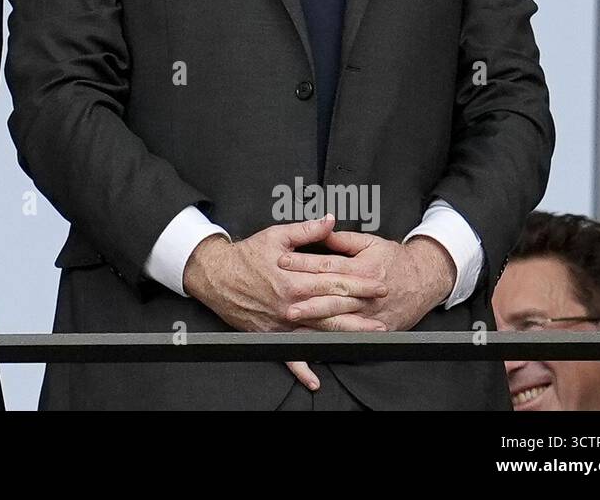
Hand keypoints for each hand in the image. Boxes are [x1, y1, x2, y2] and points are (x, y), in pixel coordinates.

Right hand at [182, 215, 388, 390]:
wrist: (216, 275)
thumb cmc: (245, 256)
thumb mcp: (276, 236)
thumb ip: (306, 230)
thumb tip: (330, 220)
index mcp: (293, 279)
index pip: (334, 282)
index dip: (359, 284)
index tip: (378, 285)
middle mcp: (290, 304)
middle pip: (332, 308)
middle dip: (361, 310)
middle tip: (383, 311)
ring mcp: (282, 323)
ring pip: (319, 331)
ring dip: (346, 335)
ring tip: (369, 337)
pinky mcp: (271, 334)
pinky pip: (287, 355)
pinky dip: (302, 369)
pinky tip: (315, 380)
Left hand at [279, 232, 454, 332]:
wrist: (426, 279)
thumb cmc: (395, 259)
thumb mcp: (370, 242)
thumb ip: (343, 239)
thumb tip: (321, 229)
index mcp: (361, 267)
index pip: (327, 264)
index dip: (303, 263)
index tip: (282, 261)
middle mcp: (366, 292)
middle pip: (331, 294)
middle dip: (306, 299)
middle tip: (284, 302)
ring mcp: (372, 311)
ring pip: (340, 317)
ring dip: (317, 320)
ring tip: (296, 320)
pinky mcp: (377, 327)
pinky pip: (353, 333)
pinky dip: (335, 337)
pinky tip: (318, 338)